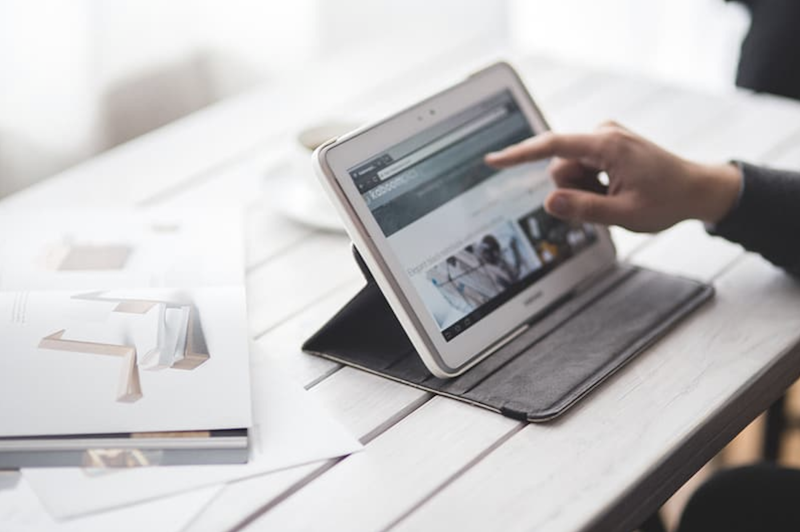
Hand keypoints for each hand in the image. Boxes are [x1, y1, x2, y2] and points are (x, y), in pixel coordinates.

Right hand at [484, 122, 741, 232]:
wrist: (697, 189)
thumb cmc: (668, 200)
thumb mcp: (624, 213)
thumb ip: (584, 208)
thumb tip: (549, 203)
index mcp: (607, 145)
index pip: (551, 147)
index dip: (518, 155)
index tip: (493, 161)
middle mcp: (603, 134)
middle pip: (560, 166)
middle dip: (572, 189)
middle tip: (605, 202)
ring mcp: (606, 138)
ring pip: (569, 170)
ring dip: (583, 189)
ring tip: (614, 196)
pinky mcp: (608, 146)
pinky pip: (582, 167)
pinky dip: (591, 183)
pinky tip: (616, 189)